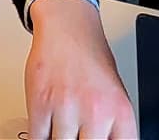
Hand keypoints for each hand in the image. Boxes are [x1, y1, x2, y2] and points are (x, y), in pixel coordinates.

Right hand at [25, 0, 137, 138]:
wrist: (68, 29)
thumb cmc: (91, 59)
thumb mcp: (115, 95)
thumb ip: (112, 127)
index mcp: (121, 112)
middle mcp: (96, 112)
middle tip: (75, 135)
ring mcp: (67, 108)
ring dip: (59, 139)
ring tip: (61, 130)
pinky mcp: (41, 103)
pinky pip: (37, 138)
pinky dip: (40, 137)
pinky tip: (45, 130)